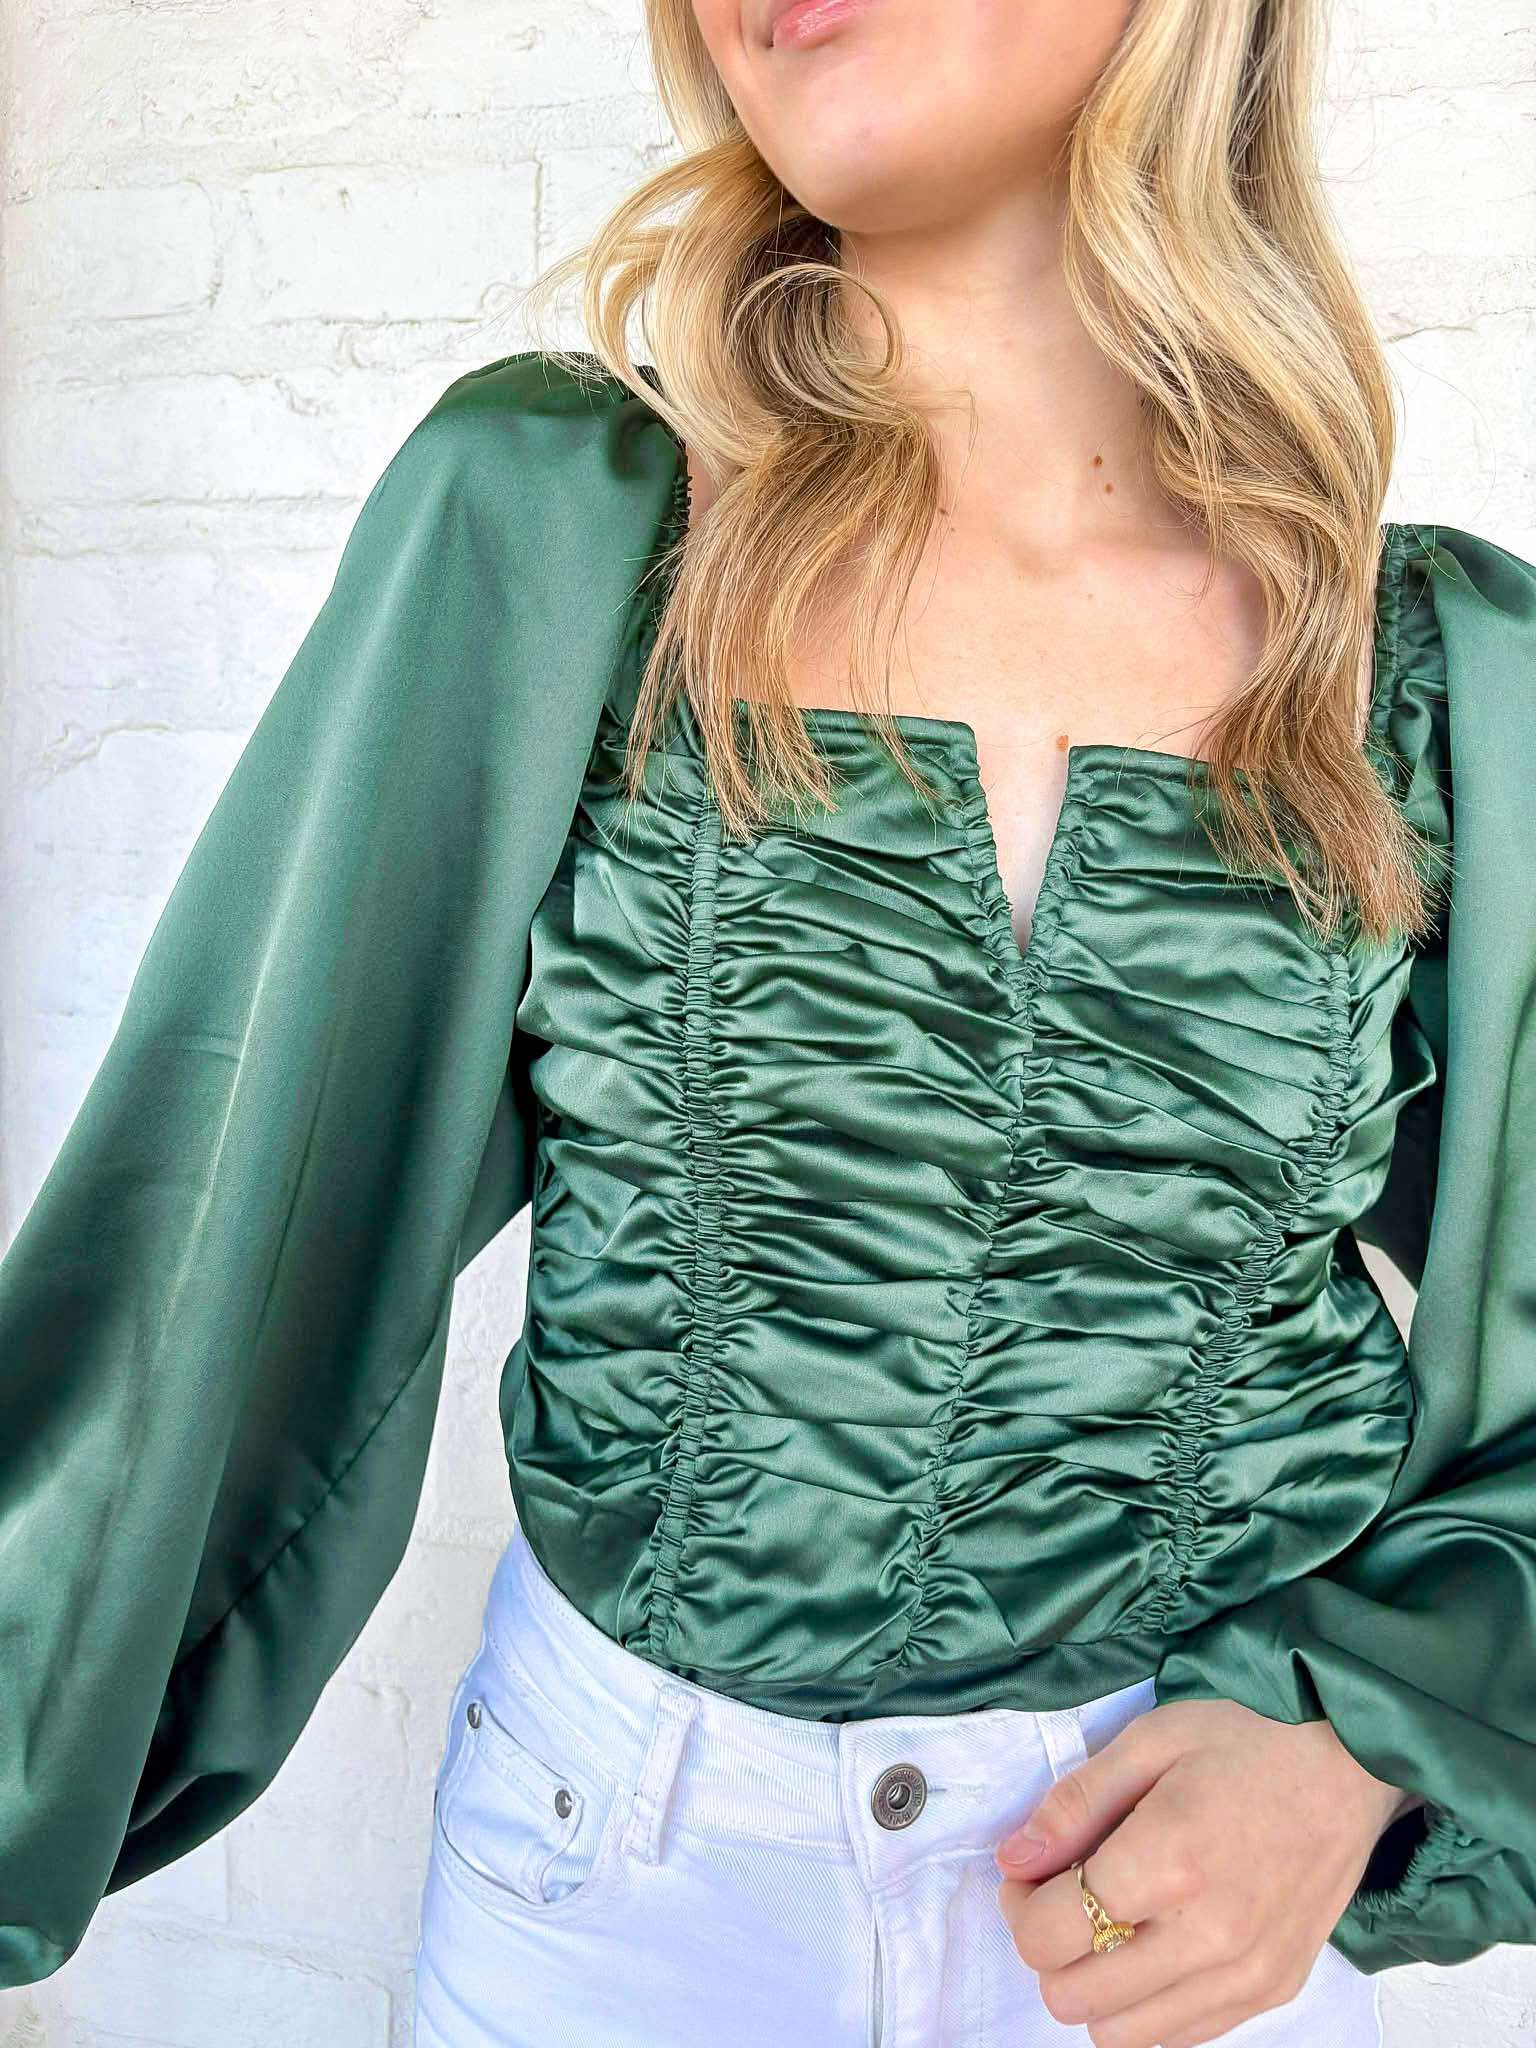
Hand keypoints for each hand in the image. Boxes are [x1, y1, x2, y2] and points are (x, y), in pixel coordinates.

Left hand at [992, 1699, 1416, 2047]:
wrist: (1352, 1760)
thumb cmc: (1247, 1736)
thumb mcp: (1150, 1741)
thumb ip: (1074, 1805)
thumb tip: (1012, 1859)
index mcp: (1171, 1860)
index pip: (1051, 1935)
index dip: (1020, 1905)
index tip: (1030, 1872)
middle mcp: (1210, 1937)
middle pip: (1075, 1999)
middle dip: (1049, 1948)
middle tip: (1061, 1894)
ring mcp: (1247, 1975)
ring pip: (1122, 2035)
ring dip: (1095, 1985)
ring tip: (1110, 1919)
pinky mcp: (1273, 1990)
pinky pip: (1179, 2035)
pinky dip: (1148, 2002)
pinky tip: (1156, 1940)